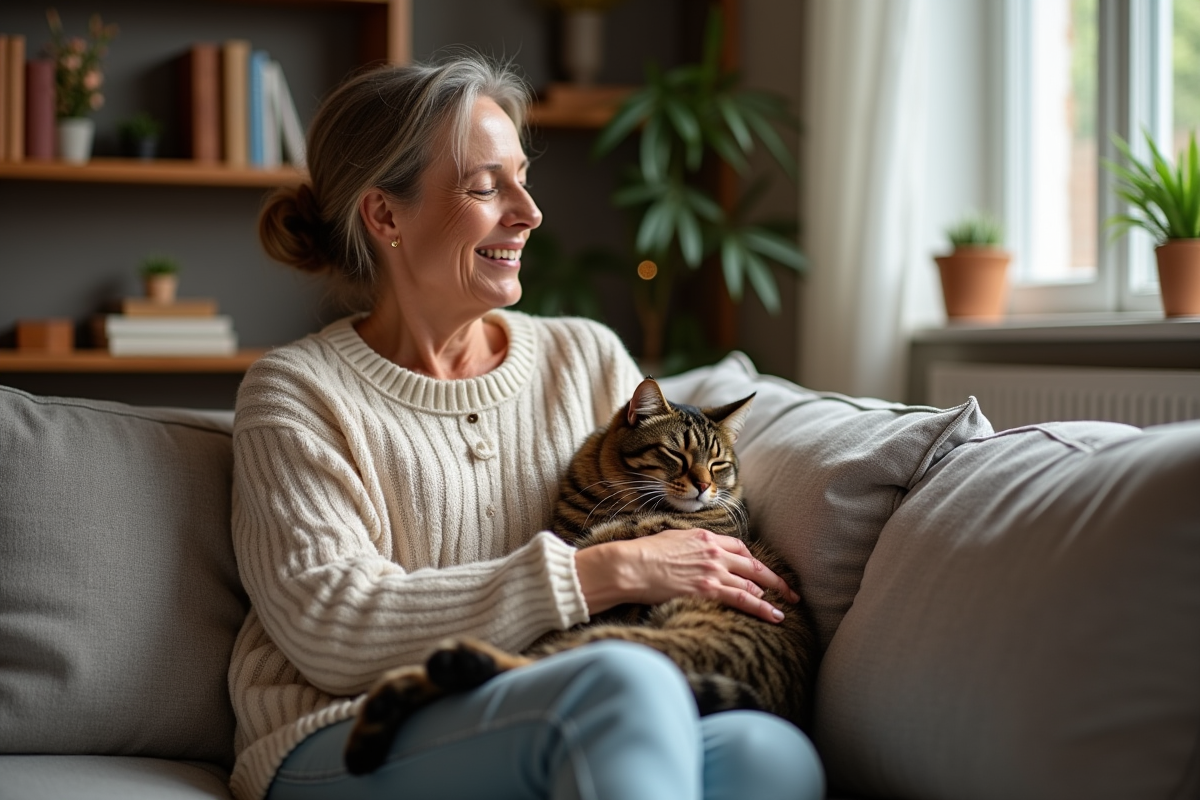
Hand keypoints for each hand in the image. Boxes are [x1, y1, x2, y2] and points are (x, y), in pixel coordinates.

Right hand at [574, 528, 799, 623]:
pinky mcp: (709, 590)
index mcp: (705, 537)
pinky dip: (763, 608)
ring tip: (785, 607)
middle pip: (753, 566)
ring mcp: (713, 571)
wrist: (631, 565)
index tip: (760, 571)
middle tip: (789, 590)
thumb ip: (688, 544)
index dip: (753, 562)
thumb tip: (688, 550)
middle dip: (774, 579)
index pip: (739, 548)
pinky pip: (744, 599)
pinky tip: (775, 616)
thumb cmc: (643, 553)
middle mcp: (714, 552)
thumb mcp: (670, 538)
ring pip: (752, 584)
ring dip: (772, 596)